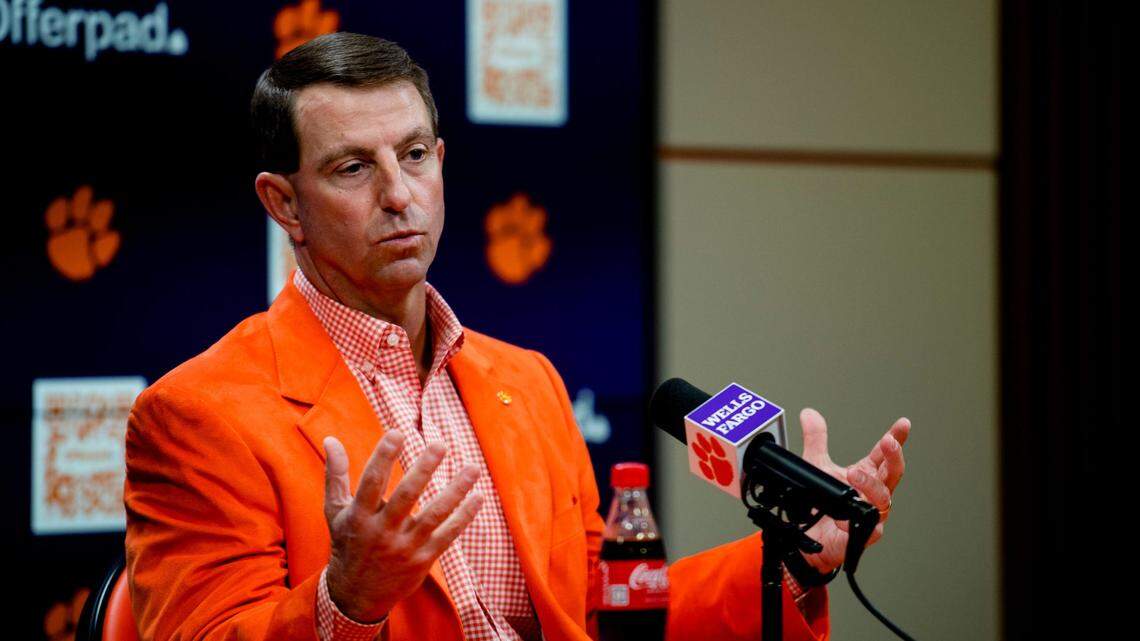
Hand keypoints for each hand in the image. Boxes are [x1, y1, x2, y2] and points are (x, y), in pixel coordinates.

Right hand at [323, 431, 483, 621]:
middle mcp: (382, 532)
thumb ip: (335, 475)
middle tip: (440, 444)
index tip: (398, 432)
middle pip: (406, 497)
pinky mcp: (423, 560)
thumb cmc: (347, 543)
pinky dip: (464, 517)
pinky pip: (447, 535)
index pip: (371, 482)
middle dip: (424, 469)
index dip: (383, 457)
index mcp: (359, 516)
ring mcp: (404, 547)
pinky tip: (478, 496)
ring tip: (473, 467)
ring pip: (434, 516)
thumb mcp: (334, 512)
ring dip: (455, 491)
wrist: (355, 595)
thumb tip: (330, 439)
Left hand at [797, 409, 909, 574]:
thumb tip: (809, 414)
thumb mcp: (816, 466)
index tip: (903, 424)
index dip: (895, 439)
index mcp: (867, 475)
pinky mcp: (863, 535)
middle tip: (888, 443)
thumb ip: (816, 440)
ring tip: (855, 473)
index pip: (885, 456)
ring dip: (872, 484)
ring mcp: (871, 515)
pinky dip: (861, 518)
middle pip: (893, 474)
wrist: (808, 539)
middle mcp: (873, 494)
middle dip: (894, 457)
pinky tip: (849, 512)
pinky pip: (869, 527)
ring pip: (884, 498)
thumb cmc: (819, 505)